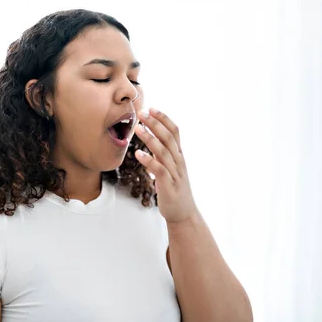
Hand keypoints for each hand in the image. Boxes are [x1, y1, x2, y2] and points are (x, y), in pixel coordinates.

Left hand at [134, 107, 197, 222]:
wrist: (183, 213)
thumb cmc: (174, 189)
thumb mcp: (170, 168)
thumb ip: (163, 155)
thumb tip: (152, 140)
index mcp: (179, 156)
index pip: (174, 132)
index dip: (164, 119)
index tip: (152, 108)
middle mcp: (179, 162)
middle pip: (169, 138)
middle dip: (155, 123)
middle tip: (142, 112)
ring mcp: (175, 173)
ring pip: (163, 151)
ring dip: (150, 138)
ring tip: (137, 128)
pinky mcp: (169, 185)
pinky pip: (159, 170)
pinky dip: (149, 160)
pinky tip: (138, 154)